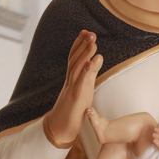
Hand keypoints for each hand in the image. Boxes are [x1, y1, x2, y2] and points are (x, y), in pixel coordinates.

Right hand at [46, 31, 103, 146]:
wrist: (61, 126)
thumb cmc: (74, 107)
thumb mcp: (84, 87)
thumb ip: (89, 73)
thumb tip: (96, 59)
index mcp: (73, 78)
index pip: (75, 58)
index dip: (80, 44)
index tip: (86, 32)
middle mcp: (70, 81)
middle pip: (75, 60)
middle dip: (82, 45)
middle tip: (90, 32)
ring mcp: (72, 89)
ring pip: (77, 69)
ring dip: (85, 55)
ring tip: (93, 43)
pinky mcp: (76, 98)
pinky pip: (81, 83)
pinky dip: (86, 71)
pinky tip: (93, 62)